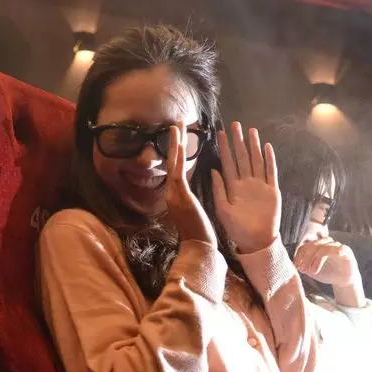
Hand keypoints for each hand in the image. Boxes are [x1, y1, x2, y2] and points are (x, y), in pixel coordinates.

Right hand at [164, 124, 216, 245]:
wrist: (199, 248)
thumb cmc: (198, 232)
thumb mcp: (192, 210)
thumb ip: (187, 196)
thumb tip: (186, 186)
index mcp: (176, 195)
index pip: (176, 168)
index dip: (176, 151)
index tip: (179, 136)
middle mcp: (172, 192)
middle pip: (172, 162)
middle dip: (174, 142)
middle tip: (176, 123)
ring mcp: (175, 194)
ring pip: (174, 164)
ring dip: (175, 144)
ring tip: (177, 126)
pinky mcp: (181, 196)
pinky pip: (179, 173)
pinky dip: (178, 158)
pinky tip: (180, 145)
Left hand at [213, 122, 280, 253]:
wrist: (256, 241)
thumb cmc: (237, 229)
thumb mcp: (222, 209)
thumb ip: (219, 190)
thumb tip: (213, 170)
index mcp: (233, 187)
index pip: (227, 163)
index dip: (224, 148)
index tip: (220, 134)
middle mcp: (246, 183)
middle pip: (242, 157)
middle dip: (238, 141)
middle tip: (234, 124)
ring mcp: (260, 185)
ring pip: (256, 160)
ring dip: (253, 146)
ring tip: (251, 130)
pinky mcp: (272, 190)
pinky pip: (271, 171)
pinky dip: (270, 159)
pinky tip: (267, 147)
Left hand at [293, 237, 359, 286]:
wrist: (343, 281)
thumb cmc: (327, 273)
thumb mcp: (312, 270)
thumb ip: (304, 266)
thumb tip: (295, 264)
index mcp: (317, 246)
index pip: (305, 246)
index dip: (299, 256)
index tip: (297, 267)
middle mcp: (326, 243)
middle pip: (312, 245)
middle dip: (306, 258)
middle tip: (303, 270)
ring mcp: (336, 246)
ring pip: (323, 248)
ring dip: (316, 260)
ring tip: (313, 272)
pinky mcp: (346, 251)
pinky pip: (340, 249)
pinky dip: (336, 251)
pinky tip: (333, 257)